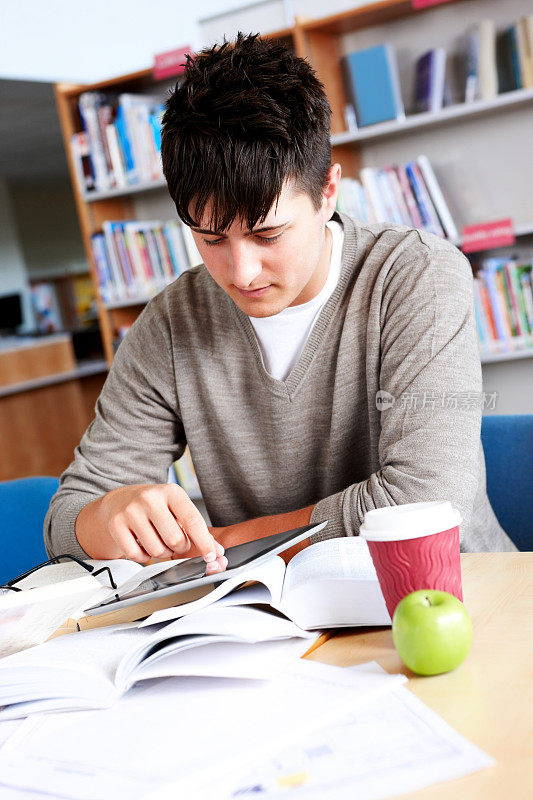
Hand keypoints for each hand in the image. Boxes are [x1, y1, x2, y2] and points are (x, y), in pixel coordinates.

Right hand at [81, 483, 226, 571]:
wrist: (119, 500)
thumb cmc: (154, 506)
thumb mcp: (176, 508)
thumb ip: (196, 528)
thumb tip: (216, 551)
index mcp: (171, 491)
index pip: (192, 520)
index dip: (204, 542)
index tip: (211, 556)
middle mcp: (150, 498)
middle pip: (175, 539)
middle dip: (179, 548)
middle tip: (175, 542)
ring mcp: (131, 510)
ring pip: (156, 550)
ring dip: (162, 553)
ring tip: (158, 540)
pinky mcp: (116, 524)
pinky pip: (137, 555)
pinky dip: (143, 557)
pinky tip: (143, 544)